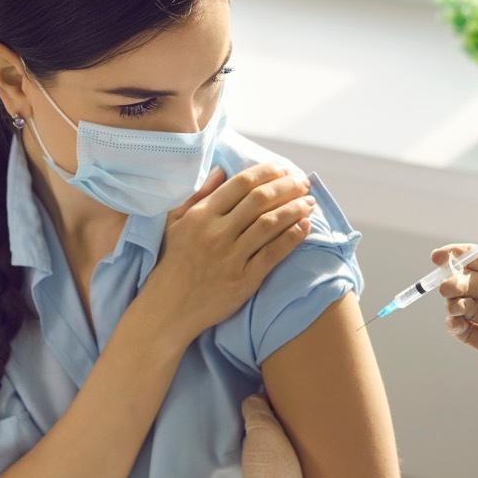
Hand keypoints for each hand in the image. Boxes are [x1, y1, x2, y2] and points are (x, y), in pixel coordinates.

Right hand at [144, 165, 313, 342]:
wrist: (169, 308)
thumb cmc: (172, 262)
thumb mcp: (174, 223)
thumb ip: (198, 195)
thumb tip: (222, 170)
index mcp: (200, 215)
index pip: (240, 184)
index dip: (267, 173)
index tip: (283, 170)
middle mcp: (216, 233)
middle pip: (260, 200)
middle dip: (287, 187)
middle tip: (303, 183)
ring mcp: (230, 257)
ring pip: (269, 224)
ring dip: (294, 209)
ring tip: (309, 203)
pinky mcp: (243, 280)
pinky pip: (273, 253)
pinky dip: (292, 237)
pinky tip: (304, 226)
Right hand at [433, 231, 477, 438]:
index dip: (462, 257)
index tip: (440, 257)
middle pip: (473, 282)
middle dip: (458, 282)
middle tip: (449, 288)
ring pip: (467, 306)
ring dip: (455, 303)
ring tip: (455, 307)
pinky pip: (467, 333)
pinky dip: (456, 326)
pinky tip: (454, 324)